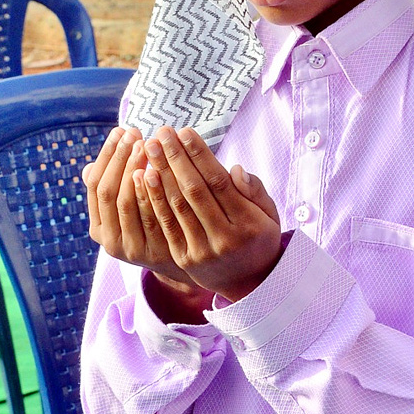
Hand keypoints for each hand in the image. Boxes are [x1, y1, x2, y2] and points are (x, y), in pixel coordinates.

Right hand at [85, 126, 190, 283]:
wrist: (184, 262)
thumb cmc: (157, 225)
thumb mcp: (132, 210)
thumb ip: (116, 190)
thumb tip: (89, 166)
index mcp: (99, 227)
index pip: (95, 185)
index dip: (107, 157)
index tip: (120, 131)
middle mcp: (109, 240)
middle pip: (108, 192)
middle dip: (119, 159)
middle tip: (134, 133)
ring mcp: (131, 248)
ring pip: (127, 202)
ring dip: (133, 170)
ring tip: (145, 144)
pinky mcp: (155, 252)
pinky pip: (150, 215)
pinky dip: (151, 192)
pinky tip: (157, 170)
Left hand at [139, 126, 281, 302]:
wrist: (250, 282)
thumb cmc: (259, 237)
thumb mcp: (270, 213)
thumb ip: (254, 190)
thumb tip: (233, 169)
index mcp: (248, 224)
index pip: (219, 182)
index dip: (199, 155)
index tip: (185, 131)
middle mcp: (224, 238)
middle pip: (193, 191)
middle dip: (175, 158)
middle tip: (160, 133)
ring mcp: (201, 250)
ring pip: (176, 206)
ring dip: (159, 173)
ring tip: (147, 148)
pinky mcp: (183, 257)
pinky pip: (164, 224)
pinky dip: (152, 198)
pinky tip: (143, 177)